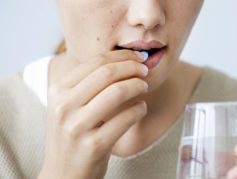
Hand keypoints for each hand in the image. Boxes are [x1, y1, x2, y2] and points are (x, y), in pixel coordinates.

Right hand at [38, 50, 147, 178]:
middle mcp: (64, 106)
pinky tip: (141, 108)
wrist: (63, 174)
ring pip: (118, 92)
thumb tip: (120, 62)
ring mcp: (77, 126)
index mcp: (58, 91)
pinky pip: (126, 118)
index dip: (121, 56)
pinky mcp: (94, 145)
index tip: (136, 57)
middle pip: (107, 73)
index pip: (95, 62)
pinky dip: (139, 109)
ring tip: (145, 86)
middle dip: (132, 67)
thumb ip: (86, 85)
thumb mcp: (68, 106)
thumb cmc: (71, 136)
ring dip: (138, 85)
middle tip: (144, 69)